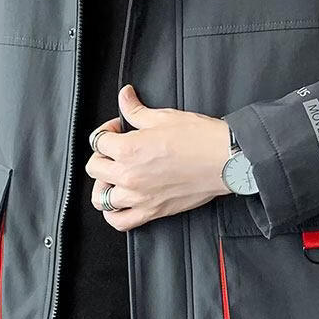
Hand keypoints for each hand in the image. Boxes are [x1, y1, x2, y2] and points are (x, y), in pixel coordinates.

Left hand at [85, 84, 231, 231]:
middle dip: (102, 155)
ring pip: (100, 197)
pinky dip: (113, 215)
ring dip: (103, 185)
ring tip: (113, 176)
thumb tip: (125, 97)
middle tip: (116, 150)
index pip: (98, 140)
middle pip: (95, 167)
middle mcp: (129, 175)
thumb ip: (136, 110)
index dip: (107, 130)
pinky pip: (120, 221)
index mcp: (128, 149)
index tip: (118, 129)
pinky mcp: (152, 211)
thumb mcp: (163, 117)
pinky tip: (118, 203)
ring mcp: (138, 197)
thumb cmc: (200, 139)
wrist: (224, 160)